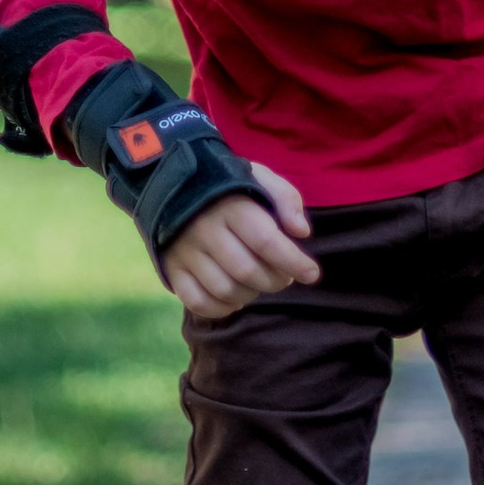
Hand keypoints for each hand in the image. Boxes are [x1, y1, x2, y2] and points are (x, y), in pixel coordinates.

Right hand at [160, 168, 319, 324]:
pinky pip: (197, 301)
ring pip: (224, 289)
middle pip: (247, 271)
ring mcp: (185, 251)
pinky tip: (235, 298)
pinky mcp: (171, 268)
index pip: (266, 241)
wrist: (172, 180)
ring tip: (260, 283)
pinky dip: (221, 308)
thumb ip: (286, 198)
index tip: (312, 274)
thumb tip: (301, 232)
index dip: (293, 262)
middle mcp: (205, 229)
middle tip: (285, 277)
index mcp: (231, 205)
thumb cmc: (227, 184)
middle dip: (275, 281)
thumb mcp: (259, 176)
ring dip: (252, 294)